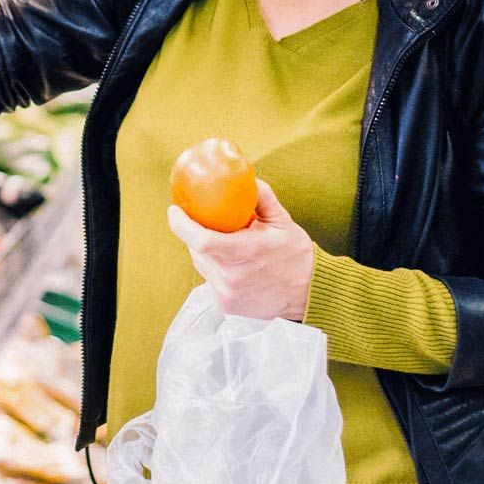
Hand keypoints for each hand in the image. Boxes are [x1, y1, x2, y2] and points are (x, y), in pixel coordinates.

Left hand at [166, 180, 314, 320]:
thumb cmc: (296, 256)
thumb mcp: (283, 221)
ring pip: (202, 265)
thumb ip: (261, 197)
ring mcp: (227, 293)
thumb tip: (244, 177)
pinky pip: (211, 280)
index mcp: (245, 252)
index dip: (181, 224)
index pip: (201, 239)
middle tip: (205, 222)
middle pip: (197, 250)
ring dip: (206, 252)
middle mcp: (232, 276)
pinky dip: (216, 269)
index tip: (174, 210)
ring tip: (226, 244)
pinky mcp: (225, 306)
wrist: (309, 295)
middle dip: (195, 234)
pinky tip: (234, 266)